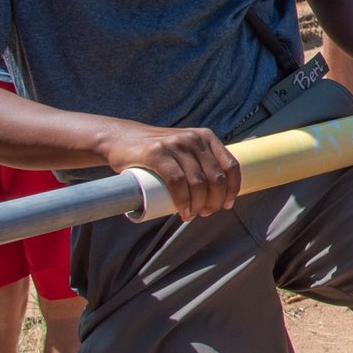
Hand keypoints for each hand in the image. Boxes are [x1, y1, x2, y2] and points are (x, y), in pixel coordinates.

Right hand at [99, 121, 239, 219]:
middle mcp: (194, 139)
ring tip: (192, 215)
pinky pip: (177, 181)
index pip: (231, 166)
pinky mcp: (157, 153)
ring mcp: (175, 145)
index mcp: (206, 137)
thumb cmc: (156, 151)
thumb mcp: (183, 148)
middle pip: (216, 178)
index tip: (227, 205)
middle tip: (205, 213)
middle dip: (214, 201)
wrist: (119, 139)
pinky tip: (183, 212)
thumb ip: (199, 161)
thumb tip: (219, 191)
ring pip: (198, 182)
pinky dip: (183, 201)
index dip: (233, 189)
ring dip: (198, 205)